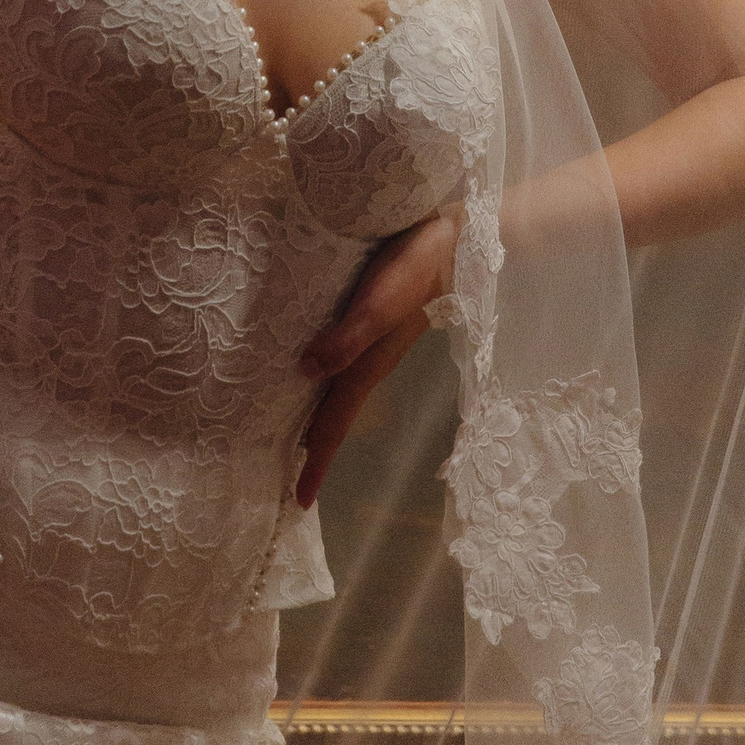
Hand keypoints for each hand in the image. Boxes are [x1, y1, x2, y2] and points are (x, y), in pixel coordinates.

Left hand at [297, 206, 461, 506]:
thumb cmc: (416, 268)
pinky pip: (340, 365)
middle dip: (313, 451)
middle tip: (288, 481)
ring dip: (316, 418)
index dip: (316, 462)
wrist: (456, 241)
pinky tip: (308, 374)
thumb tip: (305, 372)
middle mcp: (368, 363)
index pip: (335, 425)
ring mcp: (373, 344)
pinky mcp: (372, 322)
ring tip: (288, 437)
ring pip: (336, 393)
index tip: (298, 502)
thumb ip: (347, 338)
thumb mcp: (380, 303)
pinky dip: (322, 382)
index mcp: (367, 367)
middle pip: (334, 417)